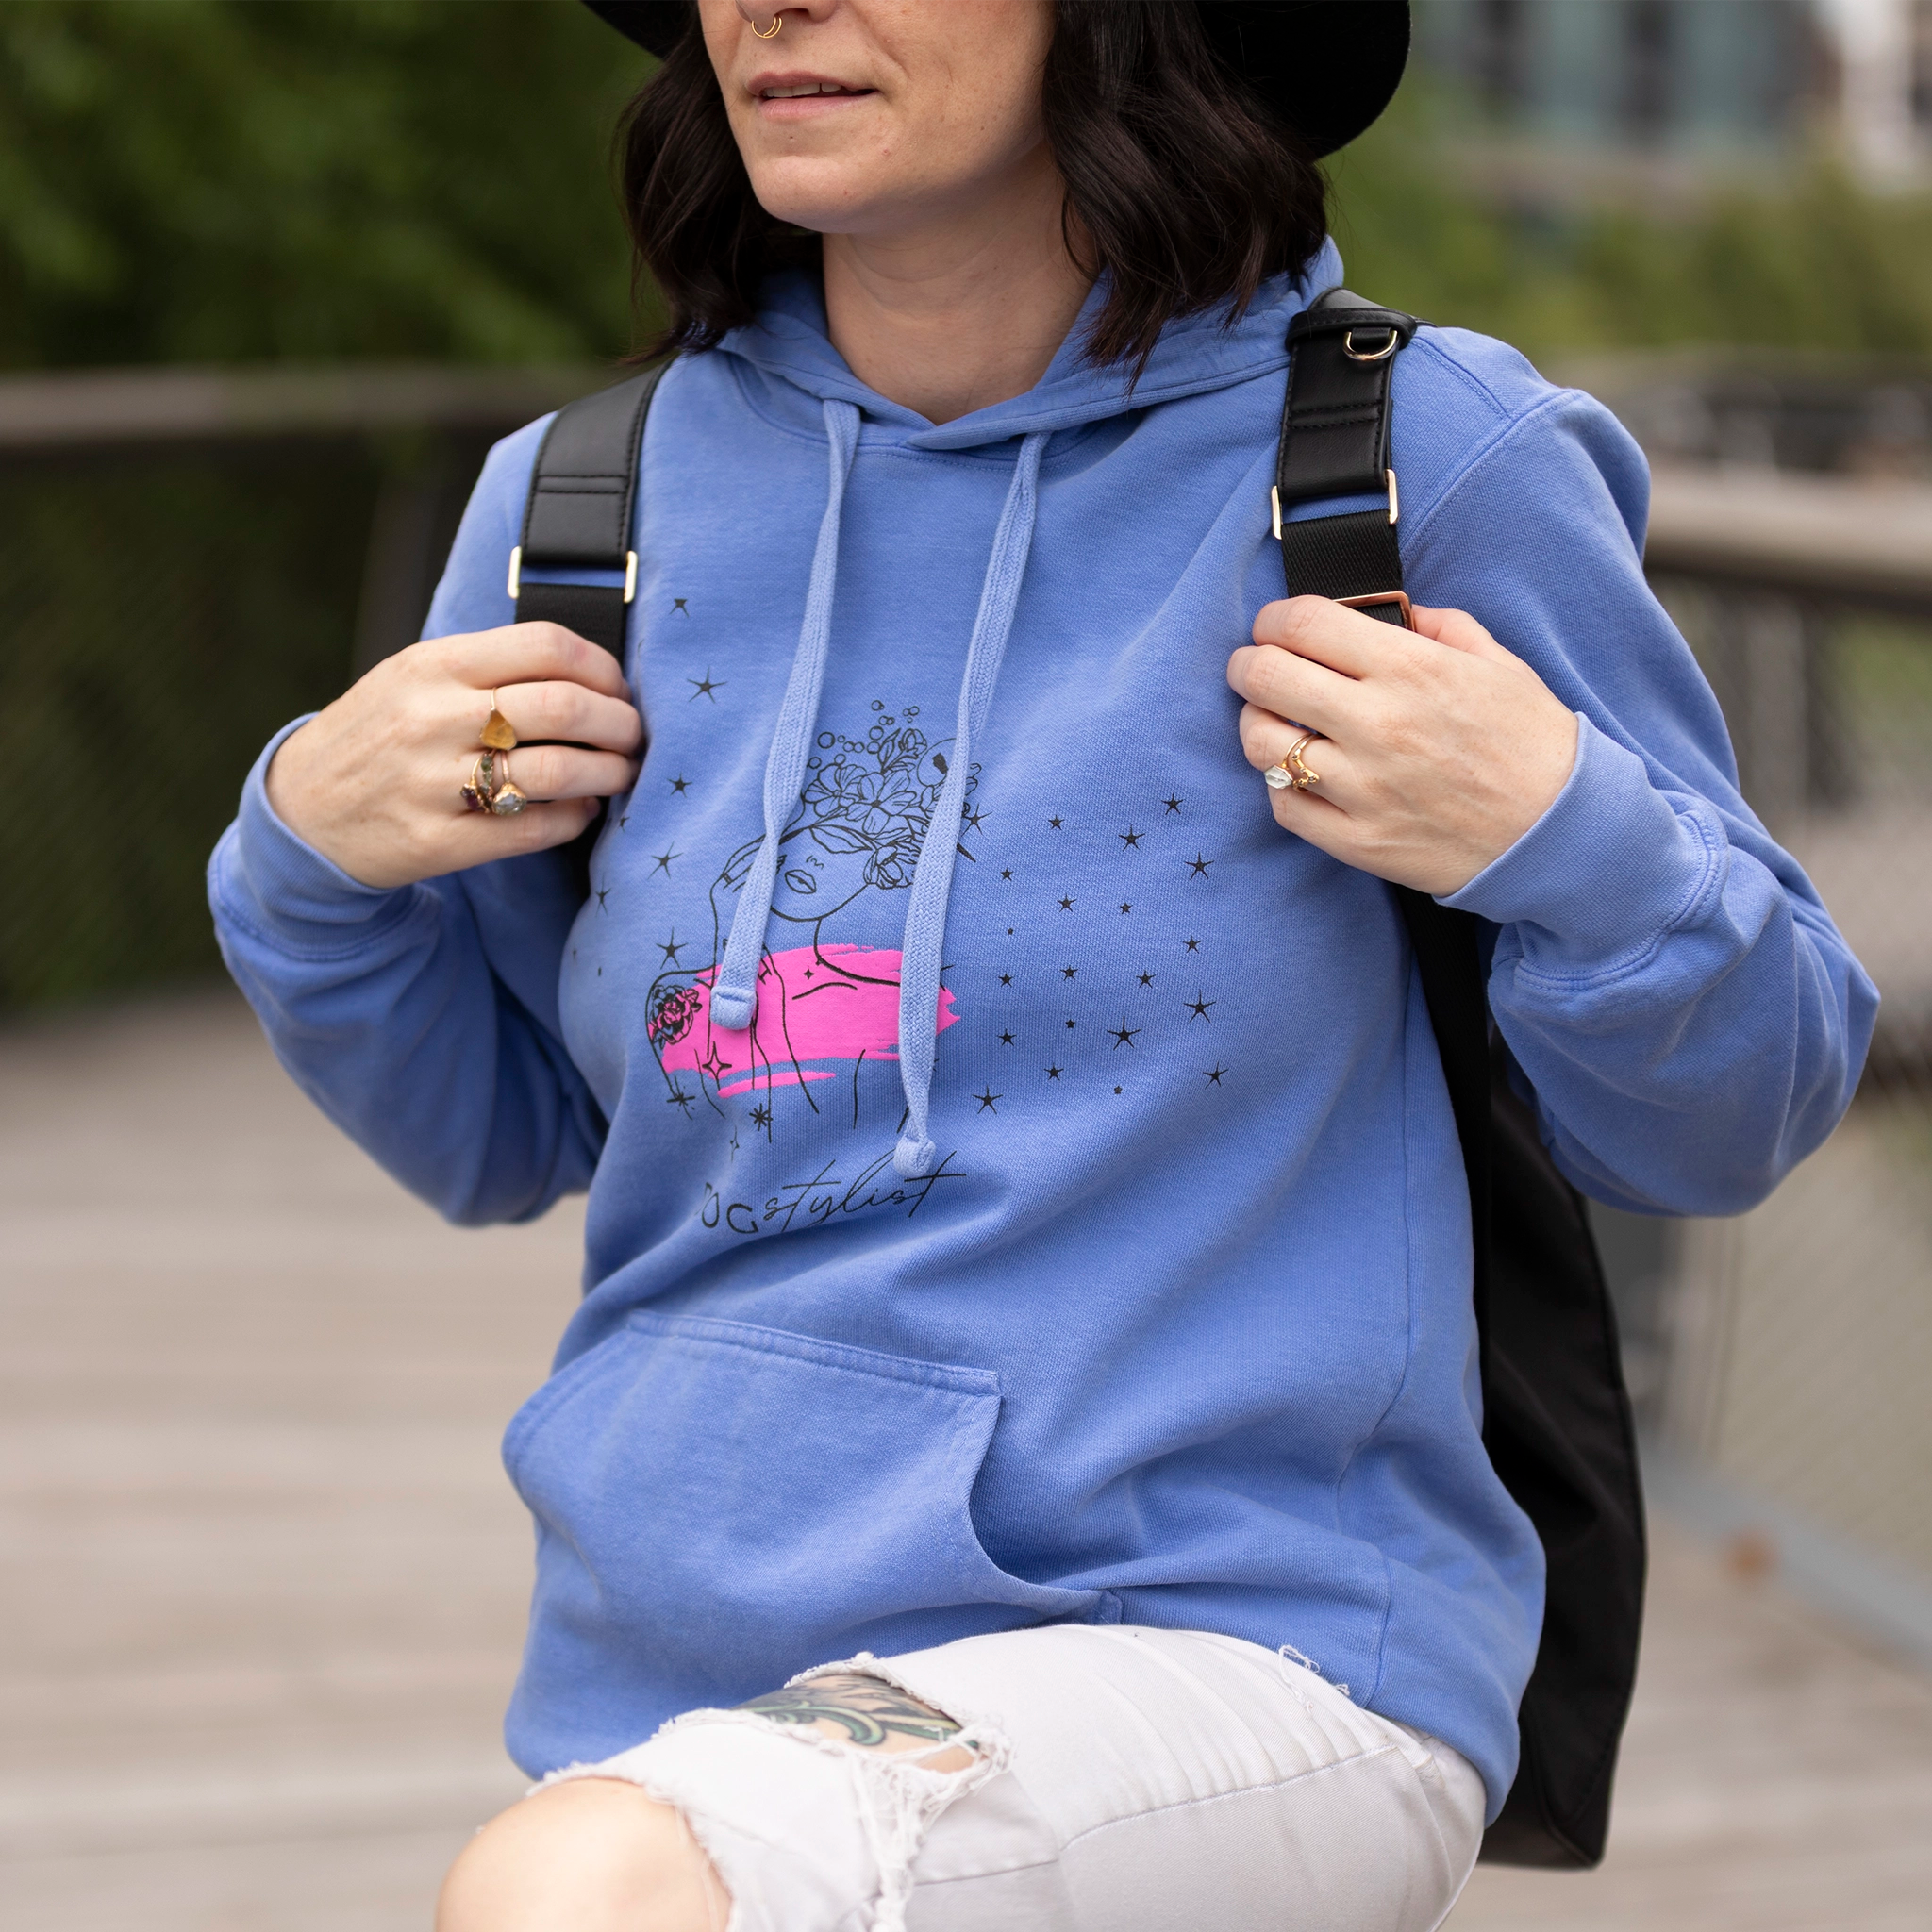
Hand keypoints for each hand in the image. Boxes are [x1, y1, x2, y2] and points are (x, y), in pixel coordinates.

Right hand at [266, 623, 643, 889]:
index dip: (602, 667)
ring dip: (609, 773)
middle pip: (563, 706)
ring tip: (621, 774)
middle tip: (634, 736)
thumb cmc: (379, 735)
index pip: (546, 645)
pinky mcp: (438, 840)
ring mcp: (433, 782)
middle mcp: (433, 717)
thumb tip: (590, 676)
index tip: (618, 688)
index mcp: (434, 665)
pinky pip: (533, 829)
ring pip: (557, 770)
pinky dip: (574, 818)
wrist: (302, 811)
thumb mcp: (414, 678)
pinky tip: (582, 811)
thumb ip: (488, 668)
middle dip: (620, 722)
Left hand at [1227, 598, 1578, 897]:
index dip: (1272, 619)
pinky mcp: (1357, 840)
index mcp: (1412, 668)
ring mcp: (1363, 787)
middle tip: (1253, 667)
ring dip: (1256, 723)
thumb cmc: (1533, 744)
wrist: (1561, 834)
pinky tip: (1302, 774)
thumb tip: (1391, 611)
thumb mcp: (1498, 664)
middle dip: (1248, 664)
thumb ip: (1439, 626)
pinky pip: (1283, 803)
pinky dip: (1281, 784)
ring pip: (1261, 742)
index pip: (1302, 623)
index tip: (1271, 626)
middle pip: (1266, 676)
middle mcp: (1379, 723)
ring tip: (1274, 721)